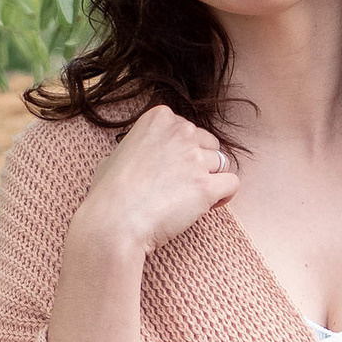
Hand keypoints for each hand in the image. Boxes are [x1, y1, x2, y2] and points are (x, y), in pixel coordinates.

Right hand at [70, 103, 240, 258]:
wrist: (113, 223)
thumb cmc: (109, 193)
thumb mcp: (117, 153)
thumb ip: (141, 146)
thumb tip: (145, 154)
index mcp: (159, 118)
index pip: (189, 129)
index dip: (184, 150)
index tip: (171, 168)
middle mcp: (180, 132)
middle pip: (210, 144)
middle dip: (200, 163)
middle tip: (181, 185)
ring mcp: (195, 159)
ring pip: (222, 164)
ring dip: (210, 179)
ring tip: (190, 198)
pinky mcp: (206, 186)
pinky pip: (232, 184)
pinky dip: (223, 195)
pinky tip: (208, 205)